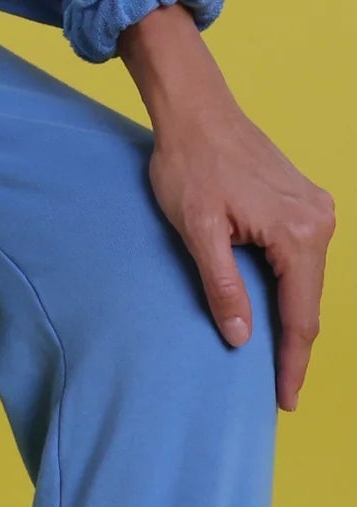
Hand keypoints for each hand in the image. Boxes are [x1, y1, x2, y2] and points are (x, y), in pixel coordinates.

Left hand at [145, 85, 335, 411]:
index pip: (300, 315)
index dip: (291, 362)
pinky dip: (287, 282)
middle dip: (292, 342)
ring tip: (274, 353)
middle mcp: (318, 219)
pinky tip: (272, 303)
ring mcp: (314, 206)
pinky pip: (300, 254)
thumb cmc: (190, 161)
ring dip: (290, 311)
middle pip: (307, 298)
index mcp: (298, 232)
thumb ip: (222, 285)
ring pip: (305, 277)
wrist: (194, 107)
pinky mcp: (303, 198)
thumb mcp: (198, 228)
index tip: (283, 399)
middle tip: (277, 386)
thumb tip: (242, 337)